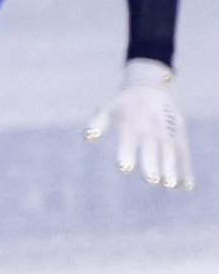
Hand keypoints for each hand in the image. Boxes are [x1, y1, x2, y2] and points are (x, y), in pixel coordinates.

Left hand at [87, 60, 192, 189]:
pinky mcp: (179, 135)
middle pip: (152, 147)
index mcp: (132, 123)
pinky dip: (186, 168)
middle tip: (151, 180)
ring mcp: (167, 131)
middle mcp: (151, 127)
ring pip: (170, 151)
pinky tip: (187, 186)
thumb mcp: (108, 109)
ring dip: (171, 168)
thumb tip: (87, 137)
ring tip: (170, 185)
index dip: (126, 153)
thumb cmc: (124, 104)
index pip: (128, 140)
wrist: (152, 87)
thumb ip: (98, 123)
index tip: (124, 168)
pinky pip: (184, 153)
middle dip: (152, 163)